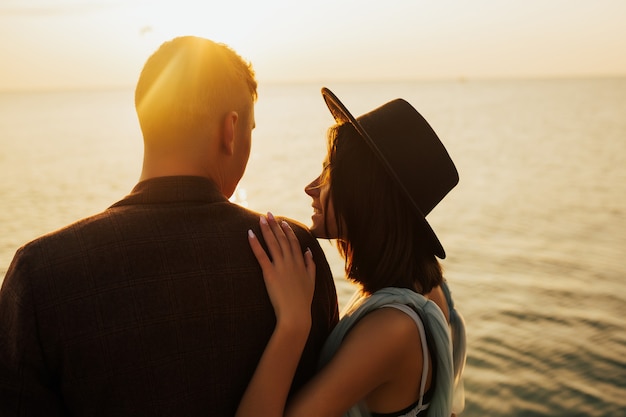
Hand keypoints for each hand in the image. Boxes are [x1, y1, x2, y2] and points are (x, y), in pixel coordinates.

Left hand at [248, 212, 315, 329]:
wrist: (296, 314)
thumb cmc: (303, 300)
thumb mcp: (311, 280)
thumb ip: (310, 264)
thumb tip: (308, 251)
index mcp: (300, 262)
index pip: (293, 241)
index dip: (287, 230)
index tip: (282, 222)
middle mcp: (291, 261)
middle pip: (282, 239)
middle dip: (275, 225)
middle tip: (268, 214)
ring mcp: (280, 266)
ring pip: (273, 243)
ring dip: (266, 229)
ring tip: (260, 218)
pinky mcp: (269, 273)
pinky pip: (261, 255)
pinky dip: (255, 244)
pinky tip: (249, 234)